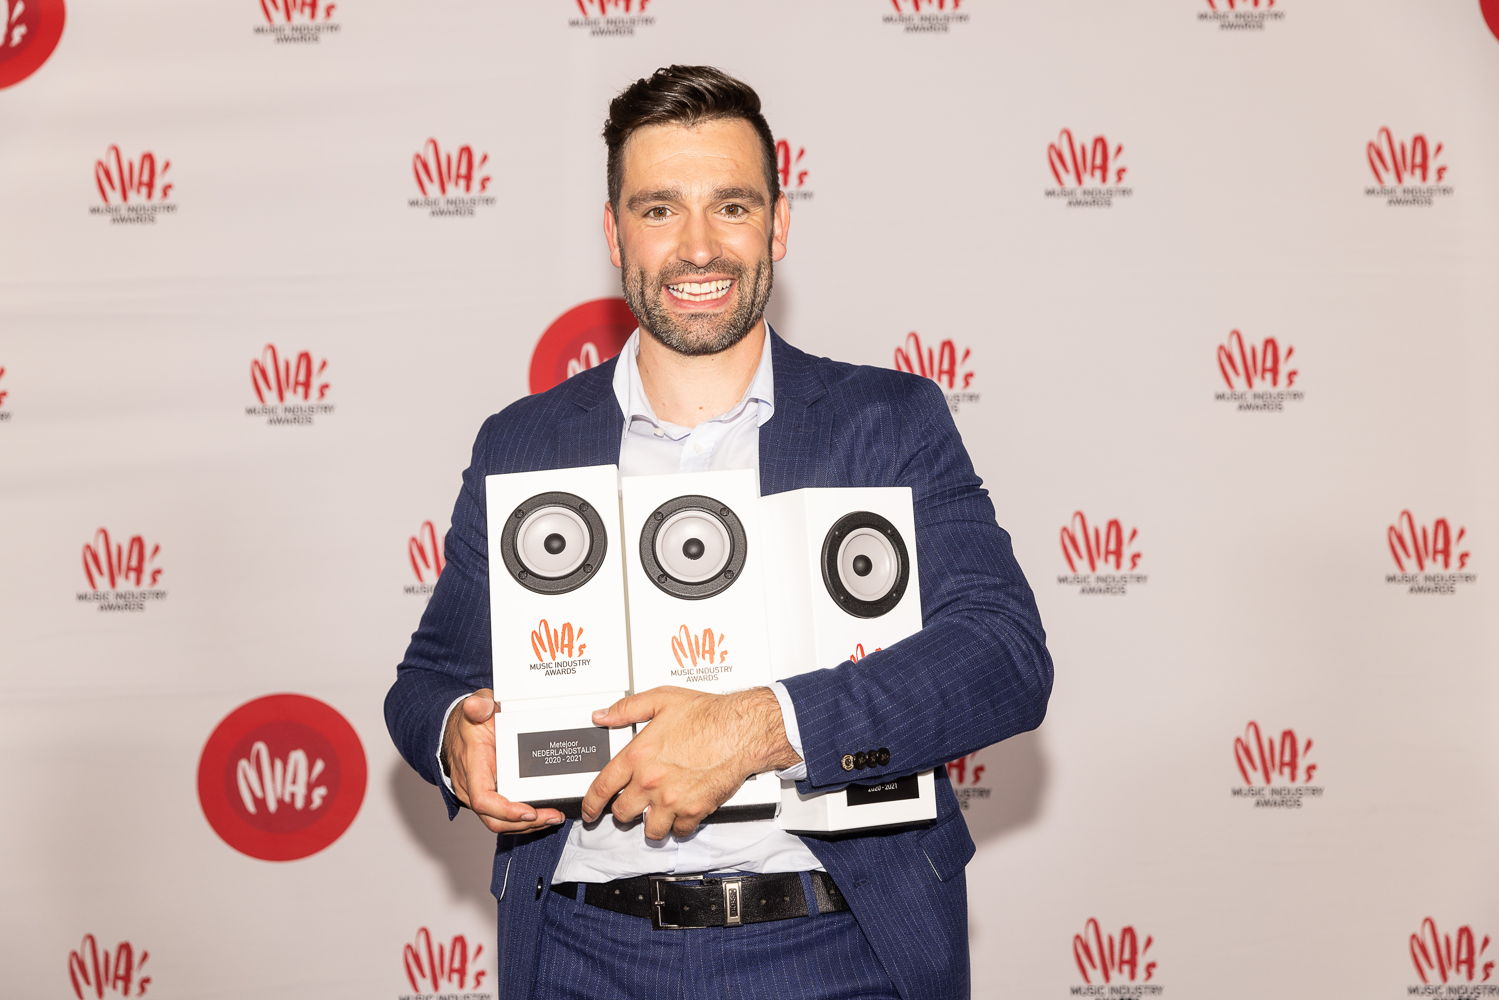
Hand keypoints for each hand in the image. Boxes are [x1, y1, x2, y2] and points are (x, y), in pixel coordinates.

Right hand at [443, 689, 563, 833]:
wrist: (461, 727)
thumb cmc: (472, 721)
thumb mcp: (478, 706)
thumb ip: (479, 704)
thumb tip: (476, 706)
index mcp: (472, 764)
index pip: (483, 798)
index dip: (505, 810)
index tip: (528, 812)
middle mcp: (472, 786)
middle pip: (494, 818)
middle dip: (524, 824)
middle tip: (552, 816)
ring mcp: (479, 793)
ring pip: (500, 821)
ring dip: (527, 825)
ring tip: (553, 817)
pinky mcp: (489, 795)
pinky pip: (503, 815)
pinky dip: (523, 818)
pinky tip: (543, 814)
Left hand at [579, 686, 800, 839]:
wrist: (740, 730)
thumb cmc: (707, 715)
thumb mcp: (661, 700)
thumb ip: (627, 708)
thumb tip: (602, 715)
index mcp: (638, 756)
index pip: (602, 788)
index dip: (591, 804)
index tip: (590, 811)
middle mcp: (651, 782)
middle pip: (622, 813)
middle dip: (623, 812)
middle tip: (629, 807)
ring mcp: (672, 800)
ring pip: (650, 830)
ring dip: (650, 825)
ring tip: (654, 816)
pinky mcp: (694, 810)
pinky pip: (680, 831)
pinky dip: (679, 827)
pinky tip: (680, 817)